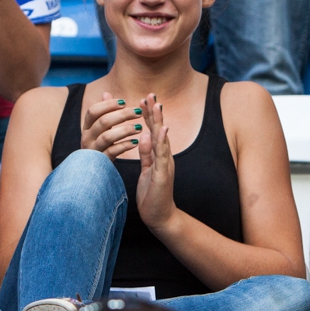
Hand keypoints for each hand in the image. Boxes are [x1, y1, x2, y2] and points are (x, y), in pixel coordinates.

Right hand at [80, 92, 142, 160]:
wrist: (92, 172)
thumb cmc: (99, 145)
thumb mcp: (99, 129)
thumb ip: (103, 111)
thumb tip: (106, 93)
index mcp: (87, 127)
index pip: (93, 111)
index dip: (108, 104)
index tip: (124, 102)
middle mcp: (87, 137)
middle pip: (103, 121)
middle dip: (122, 115)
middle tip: (138, 112)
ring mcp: (93, 150)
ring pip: (107, 136)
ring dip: (125, 130)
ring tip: (139, 128)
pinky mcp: (101, 162)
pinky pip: (112, 151)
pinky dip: (125, 146)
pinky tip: (135, 142)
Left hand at [136, 94, 177, 232]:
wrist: (160, 216)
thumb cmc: (153, 193)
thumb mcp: (146, 169)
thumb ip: (146, 153)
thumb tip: (143, 135)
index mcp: (158, 155)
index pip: (153, 131)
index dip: (149, 115)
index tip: (144, 99)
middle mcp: (164, 156)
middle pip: (159, 130)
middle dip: (155, 112)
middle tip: (151, 94)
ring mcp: (165, 164)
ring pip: (162, 139)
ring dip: (159, 121)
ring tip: (156, 105)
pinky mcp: (163, 174)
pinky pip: (162, 156)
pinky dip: (162, 142)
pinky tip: (161, 130)